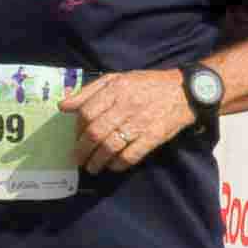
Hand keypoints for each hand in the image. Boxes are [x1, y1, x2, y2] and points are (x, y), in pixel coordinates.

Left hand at [61, 67, 194, 172]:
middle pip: (96, 133)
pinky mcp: (154, 136)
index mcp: (115, 89)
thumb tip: (63, 106)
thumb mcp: (116, 79)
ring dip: (97, 161)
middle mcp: (126, 106)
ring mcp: (140, 122)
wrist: (184, 91)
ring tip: (92, 168)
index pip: (87, 112)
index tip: (75, 138)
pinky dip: (119, 164)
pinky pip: (131, 155)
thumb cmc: (146, 84)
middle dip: (83, 150)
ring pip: (111, 147)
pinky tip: (113, 167)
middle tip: (78, 160)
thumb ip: (89, 91)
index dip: (77, 129)